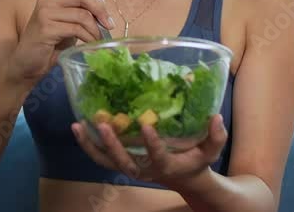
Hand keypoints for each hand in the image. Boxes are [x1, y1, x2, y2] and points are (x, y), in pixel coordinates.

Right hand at [5, 0, 114, 83]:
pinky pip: (75, 29)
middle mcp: (47, 0)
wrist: (26, 65)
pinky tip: (90, 44)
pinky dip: (88, 37)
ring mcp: (44, 13)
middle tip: (109, 25)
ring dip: (95, 29)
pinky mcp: (45, 28)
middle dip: (101, 10)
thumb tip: (105, 14)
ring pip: (82, 14)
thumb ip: (80, 15)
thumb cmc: (48, 47)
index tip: (101, 9)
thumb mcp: (67, 26)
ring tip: (99, 40)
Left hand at [71, 114, 227, 190]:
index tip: (146, 125)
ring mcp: (129, 166)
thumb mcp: (211, 150)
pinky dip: (88, 144)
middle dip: (112, 144)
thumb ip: (216, 136)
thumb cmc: (196, 161)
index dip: (152, 143)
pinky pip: (100, 156)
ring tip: (77, 126)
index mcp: (165, 165)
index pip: (157, 156)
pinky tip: (78, 126)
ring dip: (91, 144)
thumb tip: (215, 116)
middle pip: (123, 161)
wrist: (182, 177)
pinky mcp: (121, 161)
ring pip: (105, 160)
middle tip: (104, 124)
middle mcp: (143, 168)